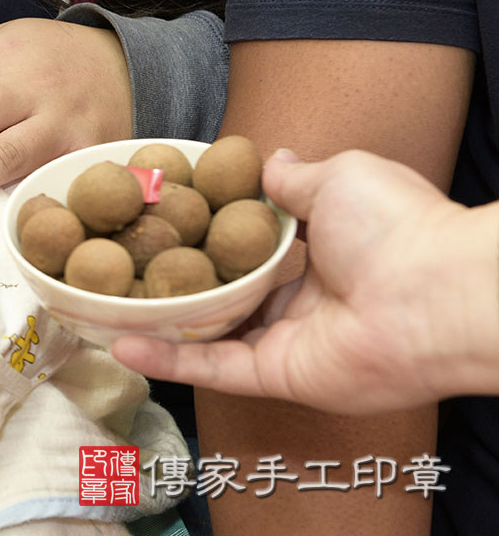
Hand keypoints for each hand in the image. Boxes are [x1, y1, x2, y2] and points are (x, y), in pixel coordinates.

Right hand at [112, 149, 498, 413]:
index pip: (249, 244)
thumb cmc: (395, 226)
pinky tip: (120, 343)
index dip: (205, 231)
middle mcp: (299, 298)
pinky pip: (214, 366)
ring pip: (209, 332)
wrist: (432, 293)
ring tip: (102, 305)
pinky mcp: (276, 374)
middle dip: (173, 278)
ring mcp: (286, 339)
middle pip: (223, 290)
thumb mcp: (339, 176)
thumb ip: (295, 178)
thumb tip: (268, 162)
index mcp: (318, 250)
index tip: (161, 215)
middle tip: (118, 263)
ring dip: (158, 321)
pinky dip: (168, 358)